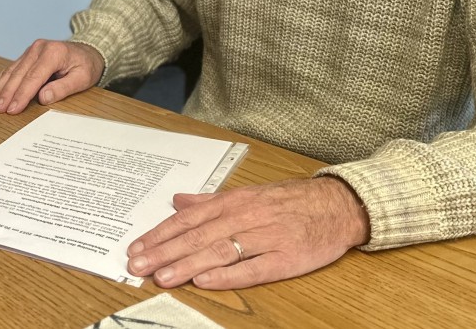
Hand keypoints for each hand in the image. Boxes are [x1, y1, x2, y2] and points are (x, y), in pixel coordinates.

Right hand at [0, 39, 103, 113]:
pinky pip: (11, 68)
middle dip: (6, 93)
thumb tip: (42, 98)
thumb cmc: (86, 66)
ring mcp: (32, 50)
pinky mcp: (28, 54)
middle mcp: (39, 49)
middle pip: (19, 75)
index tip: (12, 109)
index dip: (21, 95)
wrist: (89, 50)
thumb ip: (62, 88)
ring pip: (11, 71)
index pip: (33, 78)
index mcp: (53, 53)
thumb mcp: (82, 78)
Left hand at [126, 177, 369, 288]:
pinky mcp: (285, 258)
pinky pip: (252, 268)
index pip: (189, 218)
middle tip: (138, 265)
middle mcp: (245, 217)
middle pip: (198, 235)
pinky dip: (228, 276)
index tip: (137, 247)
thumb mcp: (247, 194)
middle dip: (164, 251)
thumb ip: (210, 200)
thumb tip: (178, 200)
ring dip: (188, 264)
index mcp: (233, 202)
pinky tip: (205, 282)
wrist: (337, 205)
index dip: (161, 233)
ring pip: (220, 251)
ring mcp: (265, 238)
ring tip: (163, 276)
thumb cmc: (290, 200)